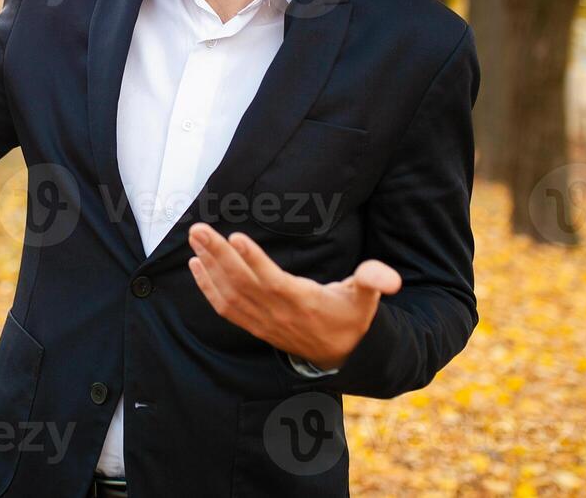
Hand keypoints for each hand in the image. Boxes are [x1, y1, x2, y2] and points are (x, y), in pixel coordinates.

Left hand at [187, 222, 401, 371]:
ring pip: (228, 293)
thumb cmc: (352, 317)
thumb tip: (391, 278)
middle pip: (241, 283)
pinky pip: (225, 308)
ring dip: (208, 265)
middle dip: (217, 255)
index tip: (236, 236)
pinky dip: (207, 287)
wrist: (343, 355)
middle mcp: (277, 312)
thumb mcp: (367, 298)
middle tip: (198, 229)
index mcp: (302, 301)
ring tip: (194, 237)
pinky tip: (196, 265)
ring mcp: (262, 321)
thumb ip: (374, 281)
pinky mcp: (254, 325)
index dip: (254, 260)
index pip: (273, 280)